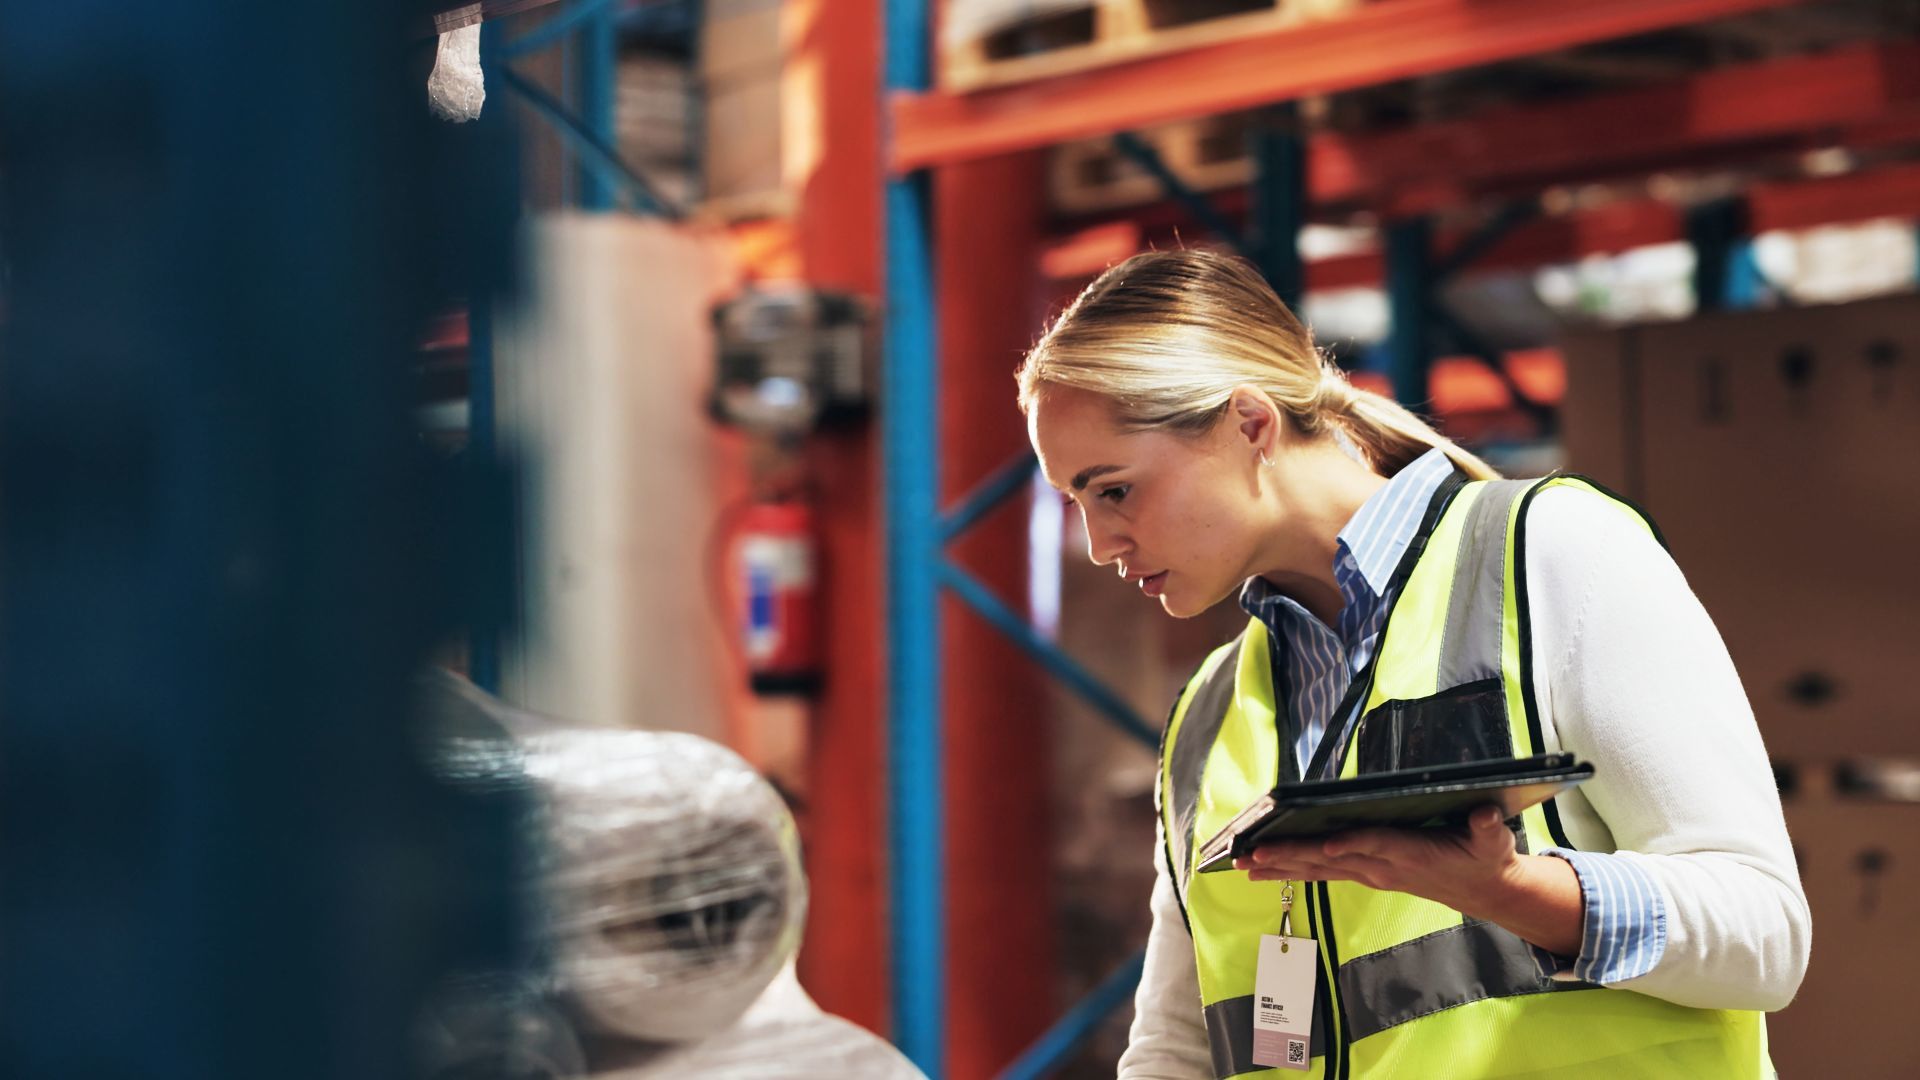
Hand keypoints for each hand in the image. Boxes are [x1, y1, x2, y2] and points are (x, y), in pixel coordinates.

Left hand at [1234, 805, 1583, 954]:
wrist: (1484, 889)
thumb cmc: (1484, 856)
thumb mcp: (1493, 839)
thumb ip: (1488, 827)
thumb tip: (1487, 815)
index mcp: (1410, 852)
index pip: (1373, 845)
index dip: (1348, 845)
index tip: (1321, 847)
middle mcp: (1383, 866)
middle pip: (1331, 859)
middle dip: (1290, 857)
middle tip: (1252, 856)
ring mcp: (1371, 872)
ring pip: (1319, 869)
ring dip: (1280, 866)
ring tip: (1243, 865)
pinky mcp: (1366, 874)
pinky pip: (1322, 873)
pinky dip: (1292, 870)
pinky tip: (1263, 869)